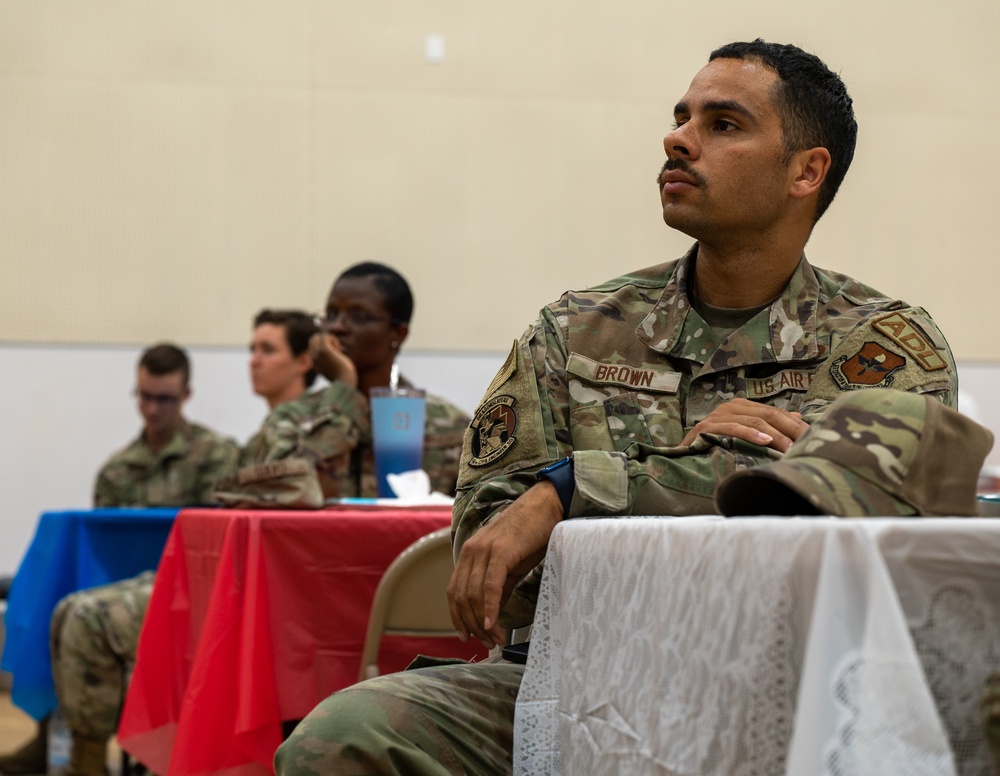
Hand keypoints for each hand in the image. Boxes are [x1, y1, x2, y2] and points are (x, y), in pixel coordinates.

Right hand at [309, 332, 357, 387]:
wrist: (345, 381)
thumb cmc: (344, 376)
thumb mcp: (336, 369)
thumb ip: (333, 361)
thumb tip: (337, 352)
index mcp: (315, 363)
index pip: (313, 346)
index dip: (324, 345)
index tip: (336, 352)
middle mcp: (313, 358)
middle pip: (313, 339)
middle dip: (325, 339)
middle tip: (337, 349)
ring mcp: (317, 354)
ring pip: (318, 336)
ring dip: (330, 339)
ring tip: (338, 349)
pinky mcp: (324, 350)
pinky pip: (325, 336)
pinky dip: (333, 339)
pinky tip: (340, 349)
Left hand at [447, 481, 562, 647]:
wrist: (545, 506)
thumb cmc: (530, 534)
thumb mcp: (509, 564)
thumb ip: (498, 586)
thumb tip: (493, 612)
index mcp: (469, 553)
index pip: (454, 592)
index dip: (458, 617)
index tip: (467, 636)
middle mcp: (471, 551)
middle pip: (462, 598)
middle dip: (472, 625)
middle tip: (487, 642)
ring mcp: (484, 550)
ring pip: (474, 595)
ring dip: (483, 621)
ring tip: (495, 637)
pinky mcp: (501, 552)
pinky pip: (490, 586)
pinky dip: (490, 607)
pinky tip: (494, 623)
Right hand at [679, 398, 807, 452]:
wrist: (684, 456)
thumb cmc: (717, 447)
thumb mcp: (747, 435)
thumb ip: (770, 425)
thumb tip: (798, 418)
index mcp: (742, 407)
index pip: (776, 412)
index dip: (796, 425)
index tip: (815, 437)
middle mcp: (731, 407)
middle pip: (769, 415)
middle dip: (791, 430)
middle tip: (808, 444)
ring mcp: (718, 416)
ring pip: (754, 421)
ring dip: (776, 436)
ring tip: (791, 448)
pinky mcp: (707, 428)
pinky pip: (733, 429)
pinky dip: (750, 435)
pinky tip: (765, 442)